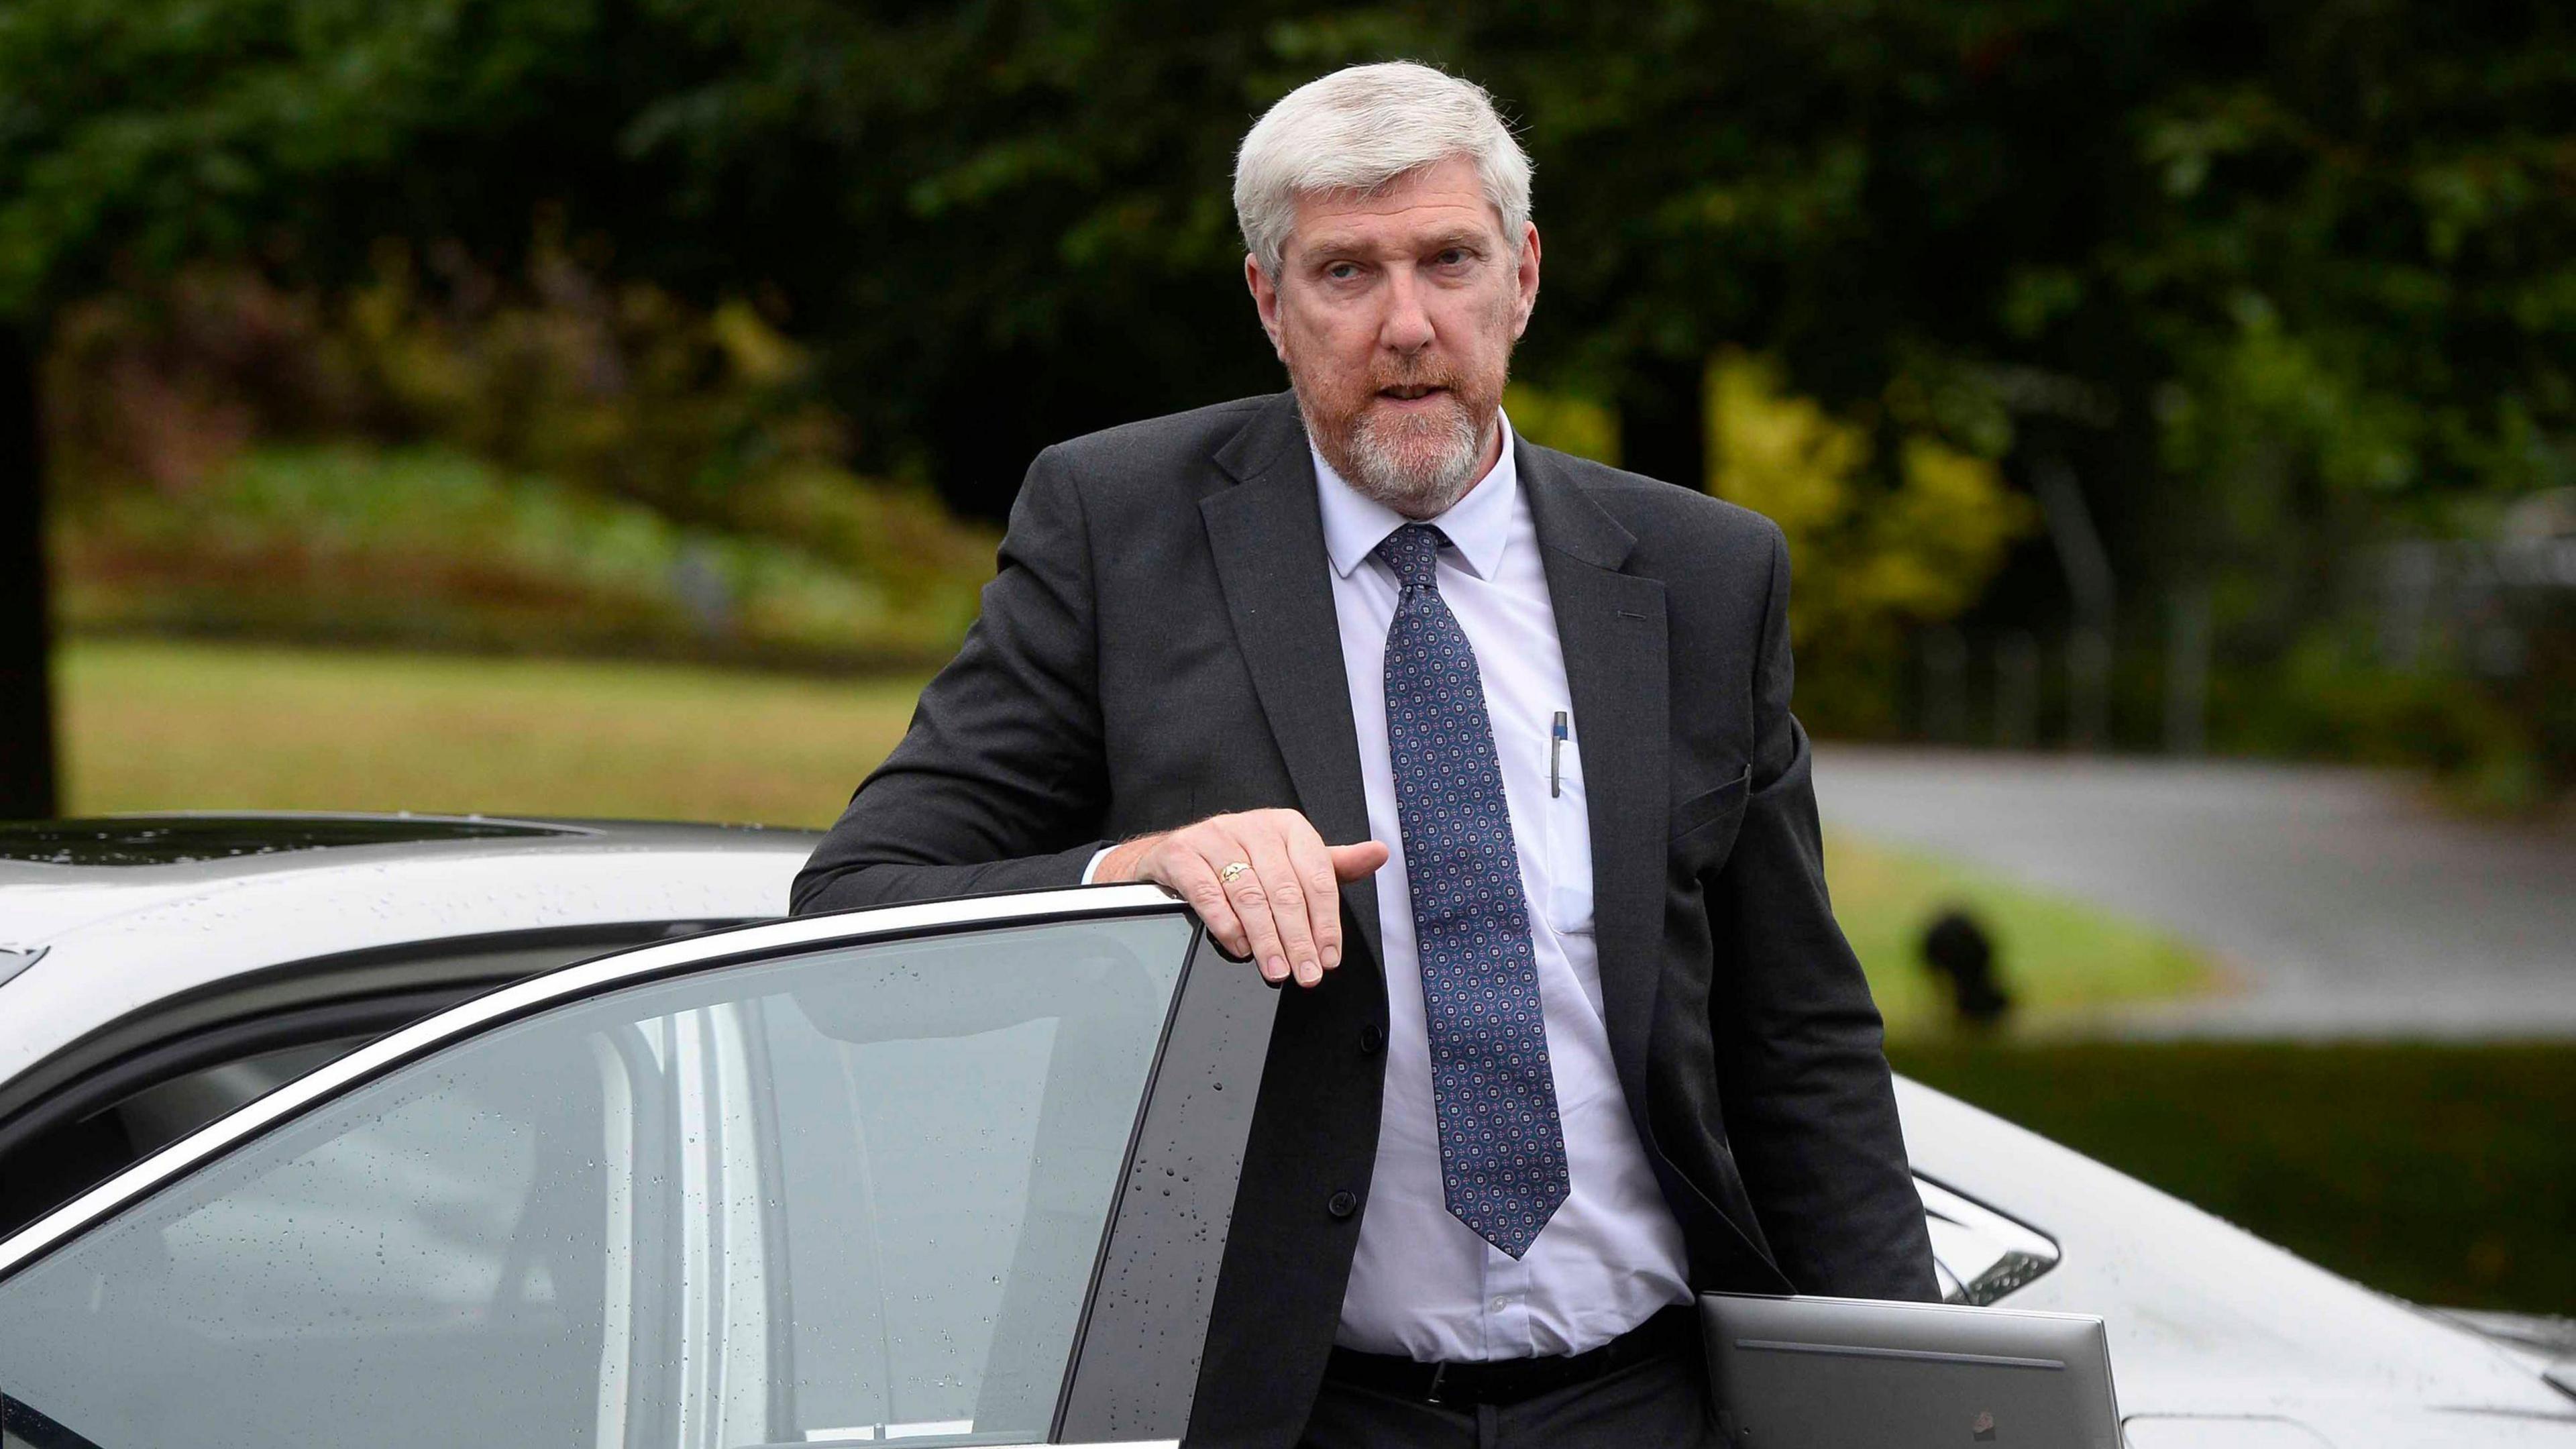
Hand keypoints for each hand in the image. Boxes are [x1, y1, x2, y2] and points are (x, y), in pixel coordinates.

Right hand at [1097, 809, 1387, 986]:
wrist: (1177, 854)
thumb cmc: (1243, 861)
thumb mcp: (1292, 860)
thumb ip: (1335, 865)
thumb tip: (1379, 853)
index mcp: (1288, 827)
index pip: (1317, 876)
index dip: (1326, 921)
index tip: (1329, 957)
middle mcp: (1253, 826)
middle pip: (1284, 889)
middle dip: (1298, 938)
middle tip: (1306, 973)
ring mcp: (1215, 837)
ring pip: (1248, 893)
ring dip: (1265, 939)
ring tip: (1276, 970)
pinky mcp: (1183, 853)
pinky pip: (1208, 892)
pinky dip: (1226, 925)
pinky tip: (1239, 948)